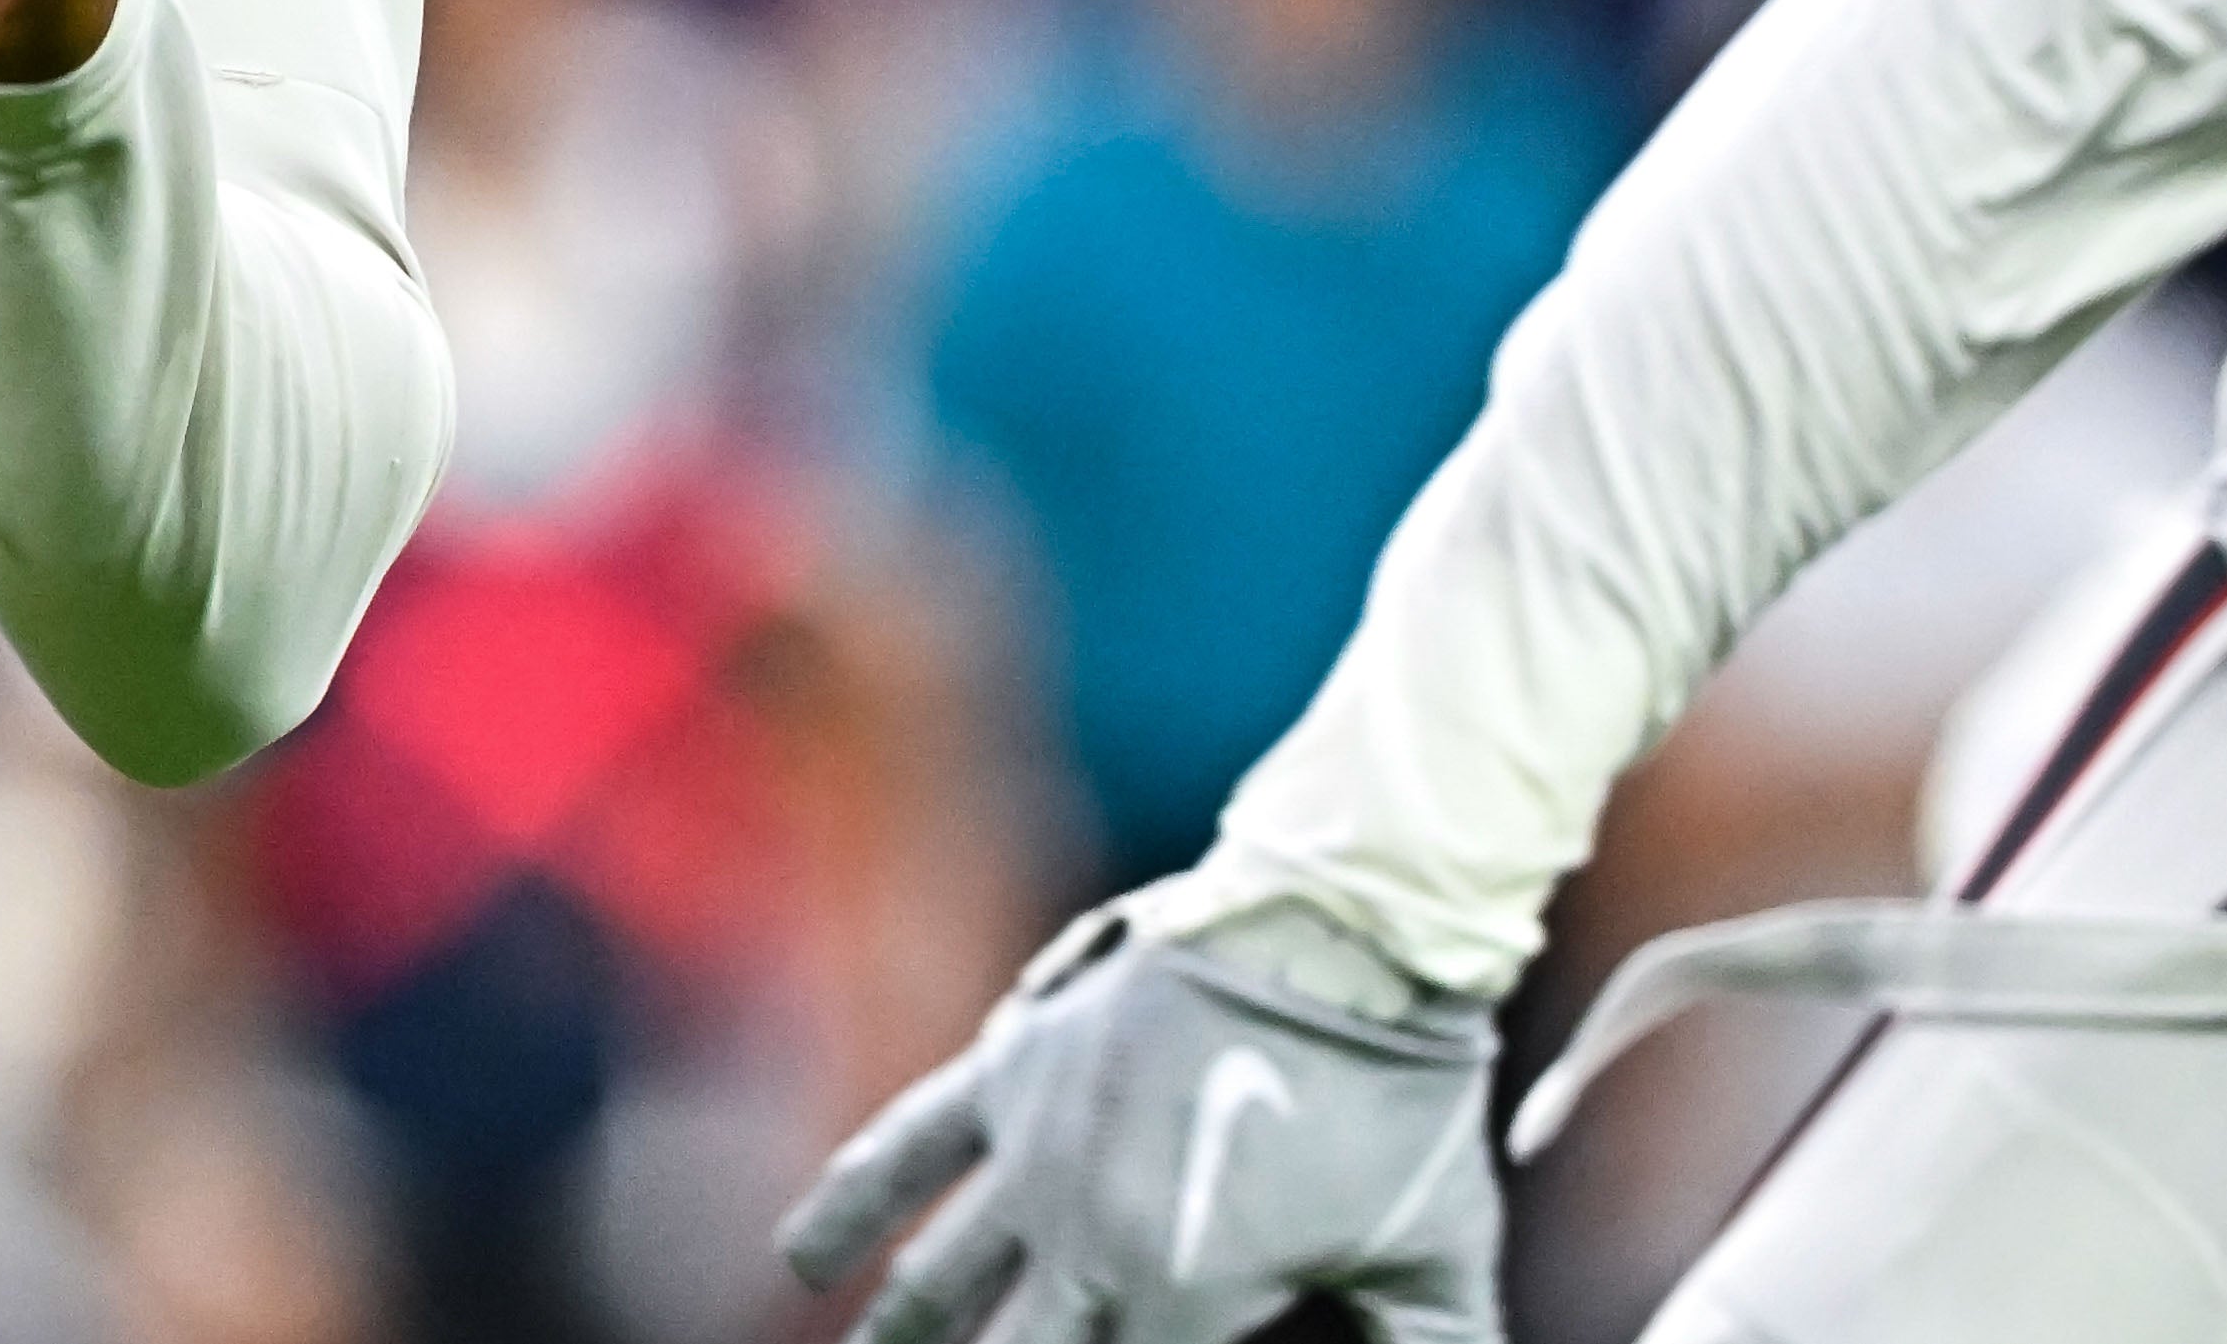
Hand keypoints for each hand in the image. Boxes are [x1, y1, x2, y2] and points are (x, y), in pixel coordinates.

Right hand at [779, 912, 1502, 1343]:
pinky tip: (802, 1259)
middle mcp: (1082, 1235)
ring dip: (896, 1329)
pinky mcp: (1008, 1071)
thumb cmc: (1401, 1107)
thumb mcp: (1437, 1264)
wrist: (1342, 934)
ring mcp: (1032, 1151)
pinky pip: (903, 1149)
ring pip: (935, 1273)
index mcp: (1180, 1297)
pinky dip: (846, 1205)